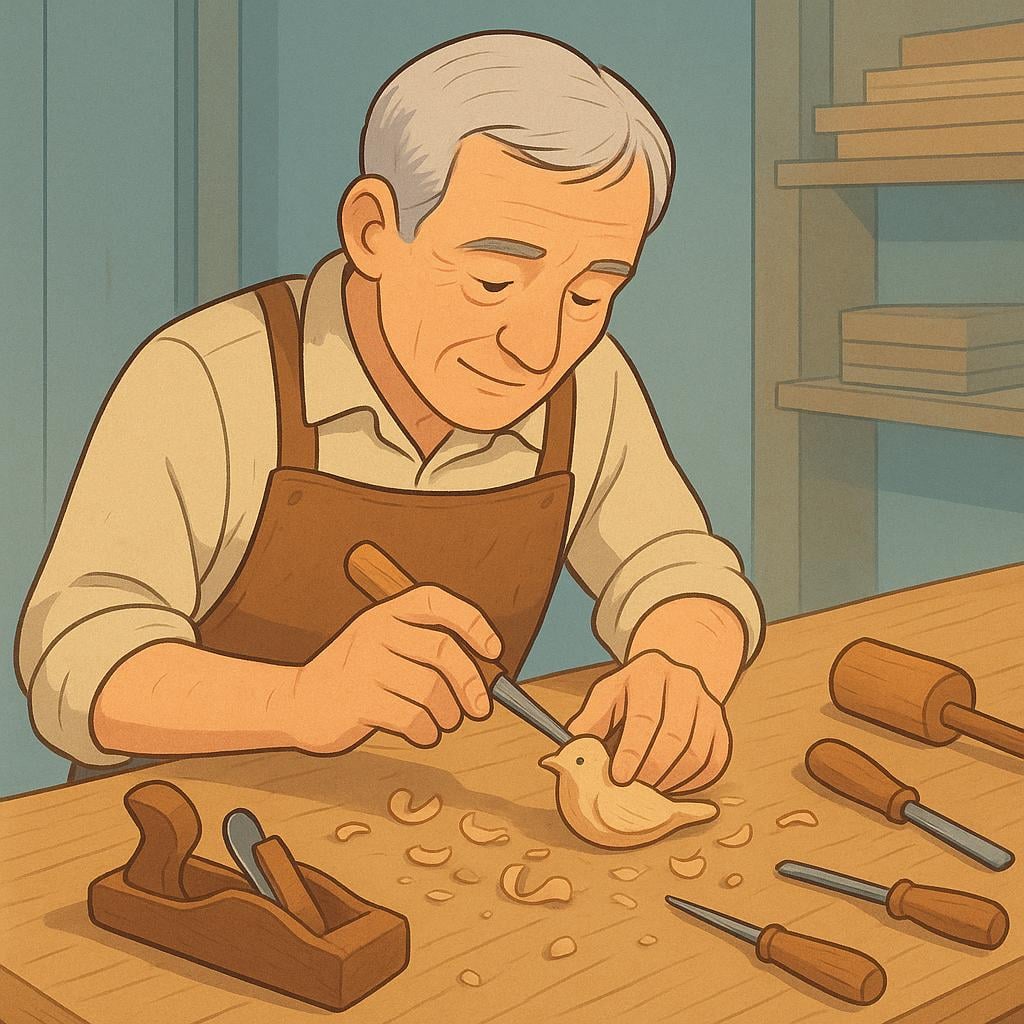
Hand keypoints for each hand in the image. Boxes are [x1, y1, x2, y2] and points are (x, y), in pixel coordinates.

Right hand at [288, 585, 500, 753]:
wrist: (295, 702)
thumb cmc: (353, 676)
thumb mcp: (381, 644)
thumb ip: (423, 647)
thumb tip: (483, 671)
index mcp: (385, 613)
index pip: (436, 600)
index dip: (472, 621)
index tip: (493, 650)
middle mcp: (375, 631)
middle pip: (444, 651)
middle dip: (471, 683)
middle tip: (480, 709)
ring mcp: (363, 665)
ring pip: (431, 689)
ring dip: (447, 714)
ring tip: (444, 723)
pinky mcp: (356, 700)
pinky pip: (412, 717)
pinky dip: (427, 730)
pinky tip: (424, 733)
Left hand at [566, 650, 731, 792]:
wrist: (670, 675)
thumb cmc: (632, 693)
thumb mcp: (607, 696)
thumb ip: (589, 722)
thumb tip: (568, 754)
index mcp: (649, 672)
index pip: (645, 716)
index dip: (632, 751)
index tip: (618, 778)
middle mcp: (683, 683)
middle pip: (674, 737)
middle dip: (652, 771)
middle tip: (634, 791)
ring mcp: (708, 702)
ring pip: (697, 753)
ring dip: (673, 781)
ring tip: (650, 791)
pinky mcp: (722, 723)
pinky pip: (715, 761)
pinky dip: (695, 782)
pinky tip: (673, 786)